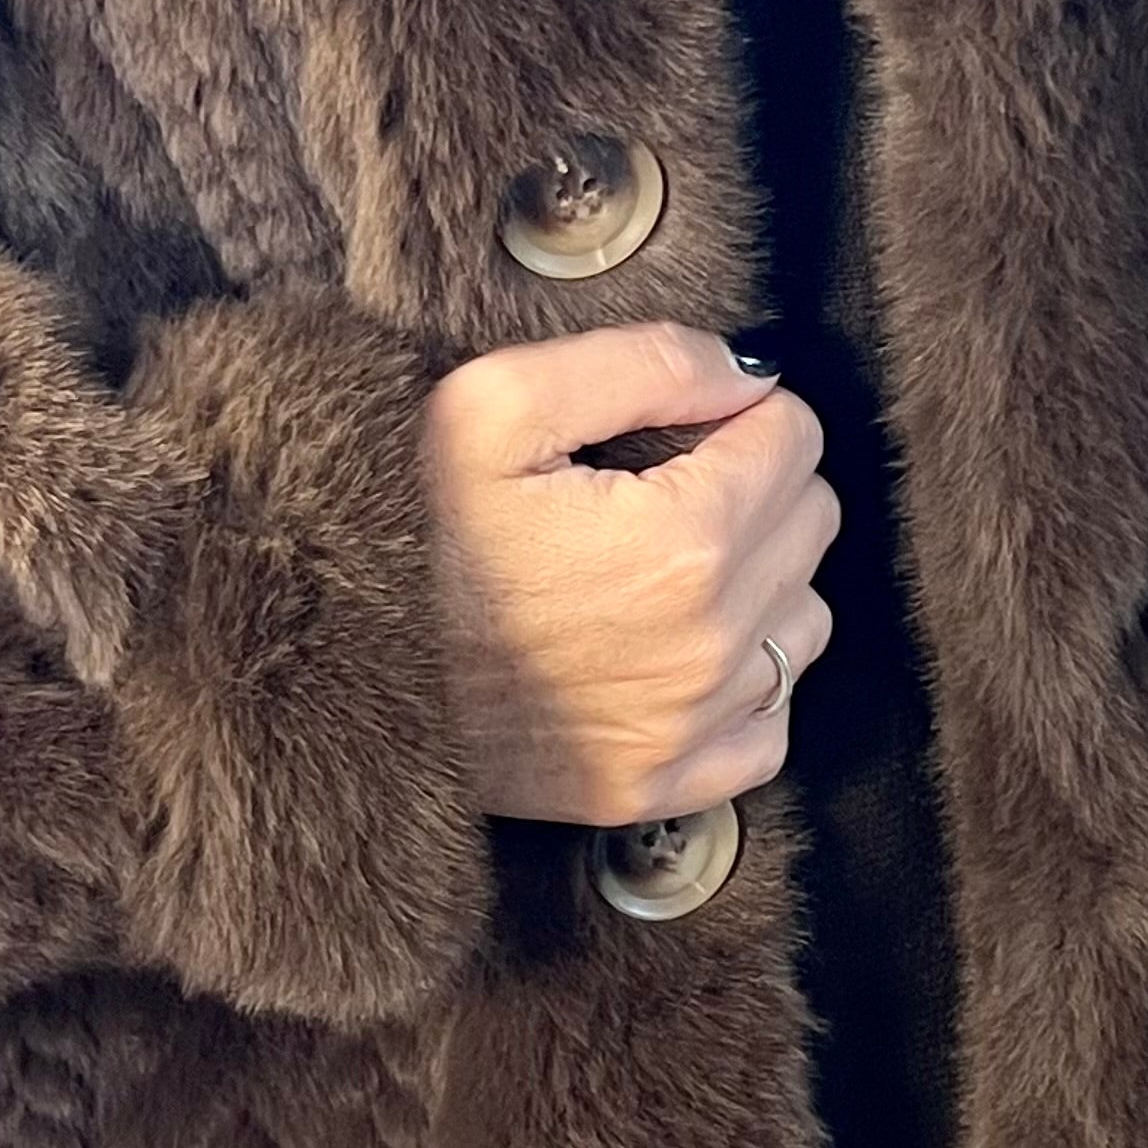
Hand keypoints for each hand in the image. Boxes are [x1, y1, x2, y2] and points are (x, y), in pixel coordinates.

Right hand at [420, 320, 837, 826]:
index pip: (793, 437)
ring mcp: (692, 725)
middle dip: (751, 489)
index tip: (676, 431)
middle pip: (809, 521)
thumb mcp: (491, 407)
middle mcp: (709, 641)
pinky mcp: (664, 785)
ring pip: (802, 620)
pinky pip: (771, 724)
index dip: (734, 417)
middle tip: (659, 492)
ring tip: (660, 572)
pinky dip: (742, 686)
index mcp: (685, 540)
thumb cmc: (407, 535)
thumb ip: (639, 361)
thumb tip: (743, 375)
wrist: (338, 677)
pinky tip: (673, 652)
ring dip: (756, 584)